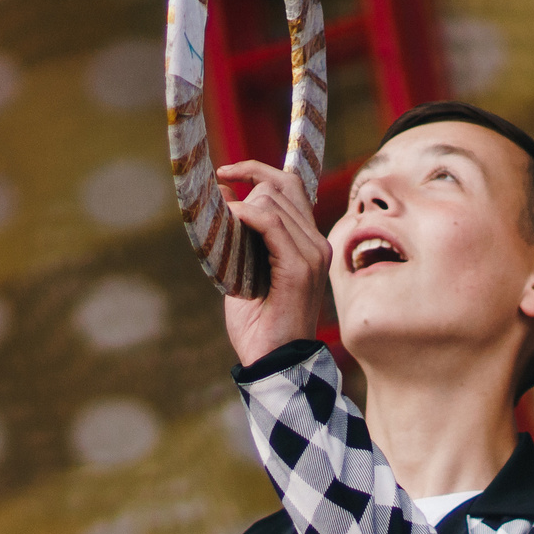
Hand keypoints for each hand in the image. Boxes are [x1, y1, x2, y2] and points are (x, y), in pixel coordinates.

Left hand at [215, 159, 329, 366]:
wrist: (273, 363)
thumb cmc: (259, 325)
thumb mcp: (245, 270)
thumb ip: (242, 236)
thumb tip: (223, 194)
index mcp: (308, 244)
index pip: (291, 186)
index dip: (258, 170)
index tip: (226, 172)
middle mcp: (317, 244)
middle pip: (281, 186)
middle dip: (246, 179)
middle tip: (217, 192)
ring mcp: (312, 254)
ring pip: (273, 200)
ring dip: (241, 205)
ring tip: (220, 224)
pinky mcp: (300, 267)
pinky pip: (271, 223)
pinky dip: (245, 216)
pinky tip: (229, 221)